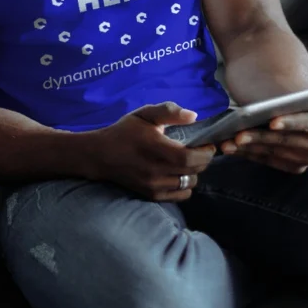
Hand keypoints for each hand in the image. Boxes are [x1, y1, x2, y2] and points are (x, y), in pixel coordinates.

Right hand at [79, 101, 215, 201]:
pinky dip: (184, 185)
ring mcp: (154, 185)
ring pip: (189, 184)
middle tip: (198, 150)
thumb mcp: (144, 114)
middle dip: (202, 160)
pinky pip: (181, 195)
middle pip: (194, 171)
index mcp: (155, 148)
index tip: (206, 144)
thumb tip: (194, 116)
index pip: (191, 157)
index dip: (205, 152)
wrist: (101, 155)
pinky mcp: (152, 195)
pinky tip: (178, 174)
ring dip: (193, 173)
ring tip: (186, 162)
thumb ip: (169, 112)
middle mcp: (156, 170)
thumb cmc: (125, 132)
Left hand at [220, 99, 307, 173]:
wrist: (300, 106)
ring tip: (228, 141)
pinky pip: (267, 160)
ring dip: (249, 148)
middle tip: (238, 133)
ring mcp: (306, 157)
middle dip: (261, 138)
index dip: (292, 123)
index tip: (272, 121)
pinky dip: (247, 154)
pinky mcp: (291, 165)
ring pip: (274, 152)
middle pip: (287, 141)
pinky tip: (228, 147)